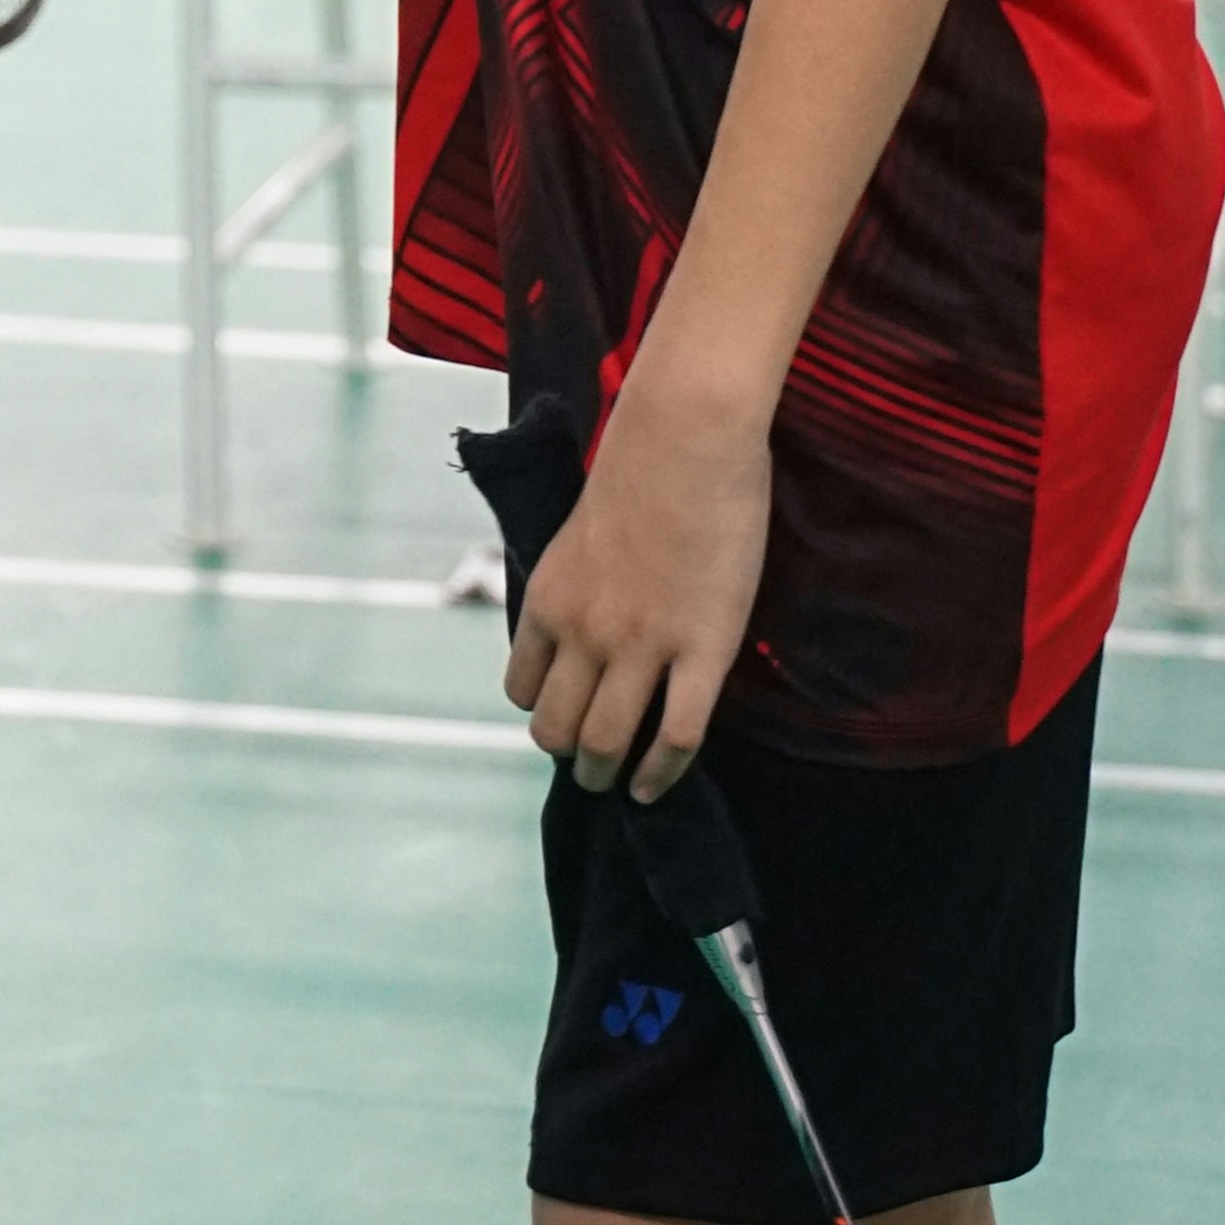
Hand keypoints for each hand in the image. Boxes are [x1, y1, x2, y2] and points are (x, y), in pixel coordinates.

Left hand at [505, 365, 773, 801]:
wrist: (685, 437)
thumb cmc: (640, 471)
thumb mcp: (577, 535)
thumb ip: (575, 588)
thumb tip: (582, 628)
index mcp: (547, 600)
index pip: (521, 686)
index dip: (540, 710)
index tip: (561, 716)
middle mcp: (582, 632)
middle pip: (554, 727)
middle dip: (568, 754)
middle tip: (588, 764)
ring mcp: (641, 645)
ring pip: (605, 742)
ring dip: (605, 773)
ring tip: (616, 784)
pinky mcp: (703, 650)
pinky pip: (676, 735)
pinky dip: (661, 773)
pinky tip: (655, 787)